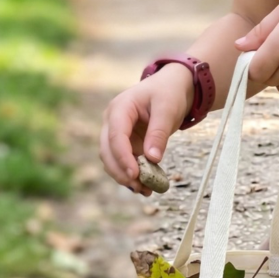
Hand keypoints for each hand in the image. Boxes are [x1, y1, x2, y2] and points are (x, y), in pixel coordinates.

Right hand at [99, 64, 192, 194]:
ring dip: (125, 176)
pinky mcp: (126, 143)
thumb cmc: (168, 93)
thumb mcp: (167, 109)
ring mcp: (117, 133)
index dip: (123, 157)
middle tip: (139, 186)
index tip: (135, 174)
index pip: (116, 136)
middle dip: (120, 171)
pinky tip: (146, 186)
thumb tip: (153, 159)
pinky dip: (132, 174)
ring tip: (145, 190)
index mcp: (120, 108)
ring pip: (112, 159)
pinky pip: (124, 162)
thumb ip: (159, 133)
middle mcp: (113, 121)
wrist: (171, 87)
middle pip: (107, 150)